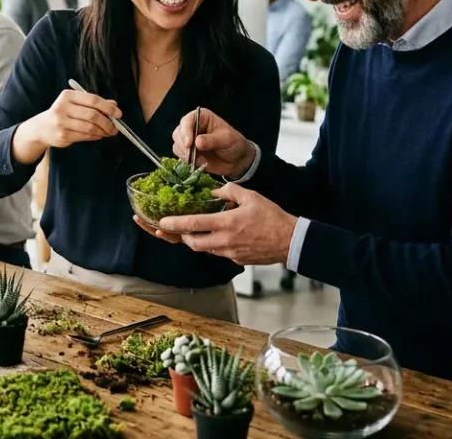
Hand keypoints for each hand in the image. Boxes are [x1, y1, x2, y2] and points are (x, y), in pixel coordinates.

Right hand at [11, 90, 119, 164]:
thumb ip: (93, 103)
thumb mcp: (75, 104)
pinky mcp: (62, 135)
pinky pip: (85, 136)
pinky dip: (95, 136)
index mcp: (68, 96)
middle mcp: (63, 107)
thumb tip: (114, 104)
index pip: (92, 100)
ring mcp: (61, 122)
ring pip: (90, 127)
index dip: (108, 107)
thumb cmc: (62, 114)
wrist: (41, 128)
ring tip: (108, 132)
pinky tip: (98, 135)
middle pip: (92, 115)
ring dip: (103, 131)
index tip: (118, 113)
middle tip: (115, 128)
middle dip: (107, 122)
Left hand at [135, 183, 296, 265]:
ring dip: (196, 241)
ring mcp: (229, 253)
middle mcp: (224, 241)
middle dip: (181, 237)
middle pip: (192, 243)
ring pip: (204, 249)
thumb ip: (229, 191)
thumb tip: (213, 192)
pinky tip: (215, 236)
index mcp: (225, 223)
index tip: (161, 223)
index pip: (192, 225)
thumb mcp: (250, 196)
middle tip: (175, 229)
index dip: (174, 225)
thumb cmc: (272, 217)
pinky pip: (217, 253)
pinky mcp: (236, 260)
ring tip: (193, 231)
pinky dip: (212, 245)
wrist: (290, 241)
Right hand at [171, 108, 254, 178]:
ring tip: (199, 159)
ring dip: (185, 153)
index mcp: (202, 117)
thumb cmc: (234, 144)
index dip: (186, 131)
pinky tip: (199, 161)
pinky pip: (180, 155)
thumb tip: (197, 142)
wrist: (237, 160)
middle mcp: (192, 126)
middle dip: (183, 144)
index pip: (187, 120)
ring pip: (177, 145)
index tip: (189, 144)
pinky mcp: (187, 152)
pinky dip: (187, 160)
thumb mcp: (227, 139)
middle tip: (191, 154)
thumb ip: (212, 140)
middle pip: (178, 133)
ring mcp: (188, 140)